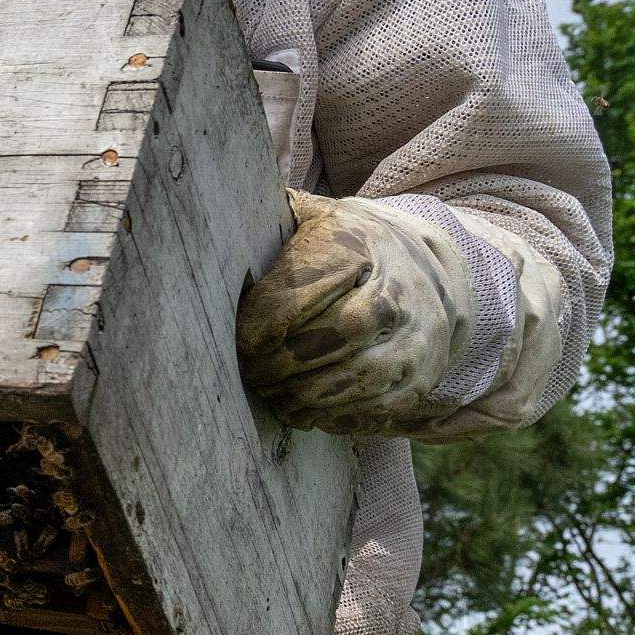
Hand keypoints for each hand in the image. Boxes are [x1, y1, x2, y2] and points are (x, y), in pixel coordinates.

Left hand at [236, 191, 475, 435]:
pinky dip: (337, 417)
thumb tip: (211, 228)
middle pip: (344, 332)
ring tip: (273, 397)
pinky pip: (381, 406)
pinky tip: (304, 413)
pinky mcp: (423, 375)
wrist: (422, 265)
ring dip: (309, 396)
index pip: (311, 287)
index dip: (267, 320)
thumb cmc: (342, 244)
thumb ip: (266, 221)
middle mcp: (400, 288)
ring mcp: (419, 335)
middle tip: (251, 373)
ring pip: (366, 376)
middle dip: (287, 362)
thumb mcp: (309, 217)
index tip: (240, 341)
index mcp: (361, 243)